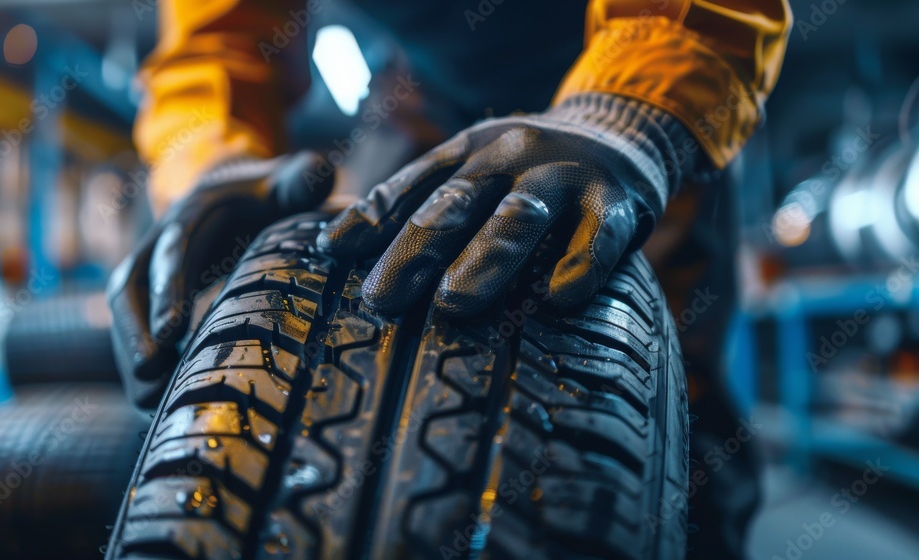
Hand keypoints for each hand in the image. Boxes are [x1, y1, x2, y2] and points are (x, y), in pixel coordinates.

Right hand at [107, 152, 332, 401]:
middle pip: (130, 290)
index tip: (172, 331)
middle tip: (150, 378)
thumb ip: (303, 177)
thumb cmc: (264, 193)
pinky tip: (160, 403)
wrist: (230, 192)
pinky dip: (142, 365)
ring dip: (132, 357)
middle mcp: (157, 245)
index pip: (171, 252)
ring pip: (124, 316)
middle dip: (134, 334)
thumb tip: (320, 173)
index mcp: (190, 216)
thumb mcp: (285, 181)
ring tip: (149, 404)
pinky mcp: (151, 299)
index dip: (168, 289)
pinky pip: (135, 332)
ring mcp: (148, 274)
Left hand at [317, 93, 691, 315]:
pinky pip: (600, 235)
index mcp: (469, 149)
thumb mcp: (476, 168)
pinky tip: (560, 297)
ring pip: (519, 217)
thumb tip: (337, 248)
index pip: (412, 185)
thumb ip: (422, 200)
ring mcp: (565, 175)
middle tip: (382, 299)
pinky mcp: (619, 201)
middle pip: (455, 203)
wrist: (625, 133)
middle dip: (414, 251)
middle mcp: (511, 154)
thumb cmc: (531, 173)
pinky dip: (580, 264)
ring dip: (484, 259)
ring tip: (453, 303)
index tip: (334, 256)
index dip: (372, 219)